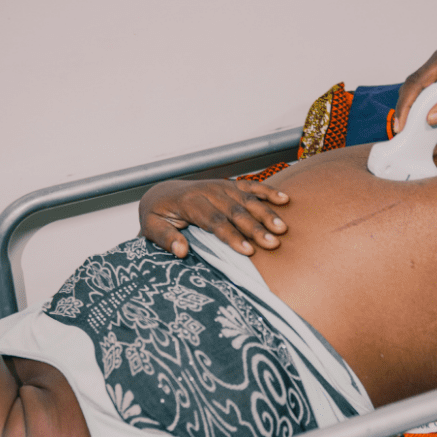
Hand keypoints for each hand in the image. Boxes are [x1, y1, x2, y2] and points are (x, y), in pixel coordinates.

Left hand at [139, 179, 287, 257]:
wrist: (162, 192)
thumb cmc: (159, 215)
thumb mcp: (151, 228)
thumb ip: (165, 239)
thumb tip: (181, 251)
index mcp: (189, 202)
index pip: (214, 221)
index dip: (232, 236)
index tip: (248, 251)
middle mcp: (208, 191)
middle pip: (236, 211)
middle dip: (255, 228)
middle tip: (273, 243)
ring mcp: (222, 186)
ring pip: (248, 200)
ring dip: (267, 214)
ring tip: (282, 228)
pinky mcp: (231, 185)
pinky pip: (252, 187)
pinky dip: (269, 192)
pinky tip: (285, 200)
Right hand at [393, 46, 436, 132]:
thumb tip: (431, 119)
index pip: (415, 83)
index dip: (405, 106)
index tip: (401, 126)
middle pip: (414, 88)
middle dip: (408, 111)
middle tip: (404, 134)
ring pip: (422, 92)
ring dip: (418, 112)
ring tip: (415, 134)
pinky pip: (433, 95)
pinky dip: (430, 110)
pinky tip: (431, 126)